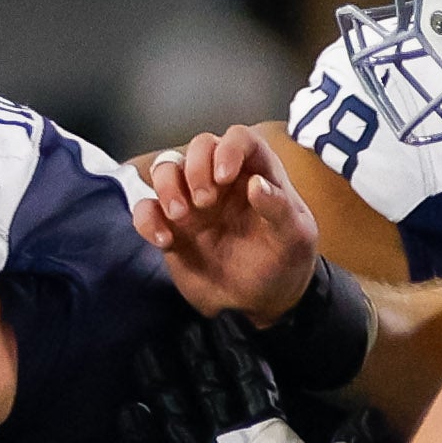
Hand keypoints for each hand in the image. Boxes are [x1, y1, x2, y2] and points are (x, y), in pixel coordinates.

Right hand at [133, 128, 318, 322]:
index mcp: (258, 175)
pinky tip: (165, 241)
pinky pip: (145, 208)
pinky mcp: (170, 226)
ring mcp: (194, 202)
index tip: (225, 176)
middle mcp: (223, 181)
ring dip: (167, 186)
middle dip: (195, 167)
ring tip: (182, 217)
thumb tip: (255, 184)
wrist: (259, 304)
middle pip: (198, 145)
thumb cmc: (284, 264)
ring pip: (166, 168)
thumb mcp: (296, 240)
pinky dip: (146, 219)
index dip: (228, 148)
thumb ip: (280, 209)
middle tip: (206, 202)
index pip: (240, 138)